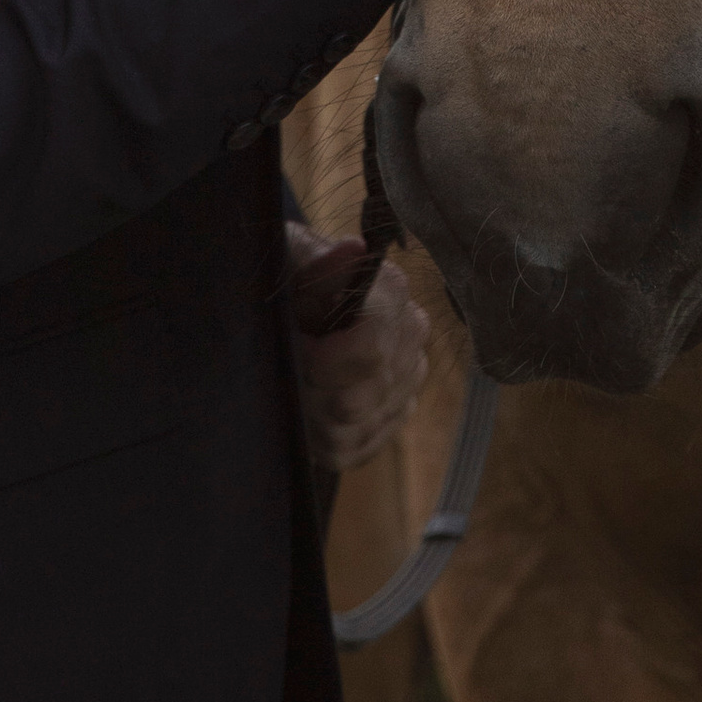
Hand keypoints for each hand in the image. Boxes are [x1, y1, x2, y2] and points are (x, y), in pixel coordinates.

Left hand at [288, 226, 430, 472]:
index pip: (371, 350)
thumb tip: (355, 251)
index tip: (296, 347)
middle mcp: (412, 338)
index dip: (322, 360)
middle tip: (289, 364)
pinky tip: (308, 406)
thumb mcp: (291, 258)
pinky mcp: (392, 419)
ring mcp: (407, 383)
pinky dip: (320, 436)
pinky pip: (353, 450)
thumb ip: (318, 262)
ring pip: (352, 430)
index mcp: (392, 293)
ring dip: (310, 413)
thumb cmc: (292, 275)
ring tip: (294, 382)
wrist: (296, 299)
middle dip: (310, 389)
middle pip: (358, 400)